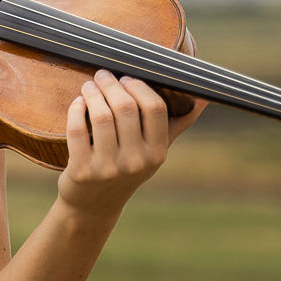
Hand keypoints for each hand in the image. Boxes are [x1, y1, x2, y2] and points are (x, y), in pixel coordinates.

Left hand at [57, 71, 205, 222]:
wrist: (95, 205)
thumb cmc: (127, 169)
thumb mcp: (154, 151)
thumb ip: (177, 124)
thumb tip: (204, 97)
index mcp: (157, 153)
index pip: (155, 108)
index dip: (138, 86)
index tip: (126, 78)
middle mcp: (135, 162)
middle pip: (125, 107)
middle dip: (112, 84)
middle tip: (103, 75)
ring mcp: (108, 168)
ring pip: (101, 116)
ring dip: (92, 93)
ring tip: (89, 86)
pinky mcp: (82, 171)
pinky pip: (77, 129)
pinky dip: (76, 109)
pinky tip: (78, 102)